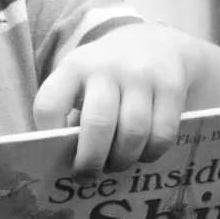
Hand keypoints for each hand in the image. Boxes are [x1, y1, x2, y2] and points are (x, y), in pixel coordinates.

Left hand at [33, 25, 194, 175]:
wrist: (160, 41)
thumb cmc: (111, 76)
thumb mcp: (84, 83)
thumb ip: (74, 118)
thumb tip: (68, 166)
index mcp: (74, 67)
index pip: (49, 105)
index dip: (49, 137)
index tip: (55, 155)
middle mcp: (106, 67)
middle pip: (97, 124)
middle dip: (92, 160)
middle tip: (89, 176)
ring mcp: (141, 74)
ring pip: (133, 133)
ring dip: (124, 159)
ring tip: (118, 165)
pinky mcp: (171, 85)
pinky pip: (161, 133)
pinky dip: (151, 153)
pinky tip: (144, 154)